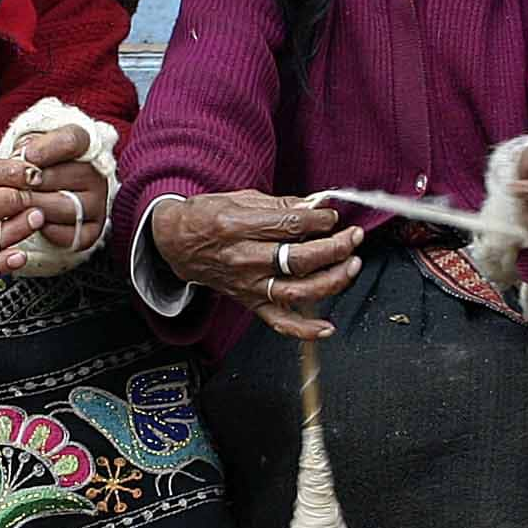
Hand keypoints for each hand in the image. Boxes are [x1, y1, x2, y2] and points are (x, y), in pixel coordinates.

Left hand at [12, 125, 107, 254]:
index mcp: (85, 146)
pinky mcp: (91, 232)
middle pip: (65, 176)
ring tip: (15, 204)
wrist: (39, 198)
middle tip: (11, 186)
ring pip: (65, 207)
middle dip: (32, 183)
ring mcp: (97, 206)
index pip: (72, 140)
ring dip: (35, 206)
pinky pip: (68, 234)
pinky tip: (30, 221)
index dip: (45, 148)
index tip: (23, 155)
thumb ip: (25, 148)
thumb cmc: (31, 167)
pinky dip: (45, 230)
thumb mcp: (28, 147)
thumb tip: (17, 161)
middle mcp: (97, 176)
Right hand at [150, 190, 361, 340]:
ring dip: (332, 281)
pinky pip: (279, 321)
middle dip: (335, 247)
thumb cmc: (206, 217)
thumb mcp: (239, 198)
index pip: (290, 225)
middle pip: (300, 259)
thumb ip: (279, 205)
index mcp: (240, 227)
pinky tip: (327, 327)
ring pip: (297, 291)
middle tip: (353, 237)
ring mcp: (248, 284)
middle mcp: (245, 259)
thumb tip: (314, 207)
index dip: (320, 220)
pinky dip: (304, 330)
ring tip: (352, 266)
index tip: (332, 216)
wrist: (175, 242)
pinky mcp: (249, 301)